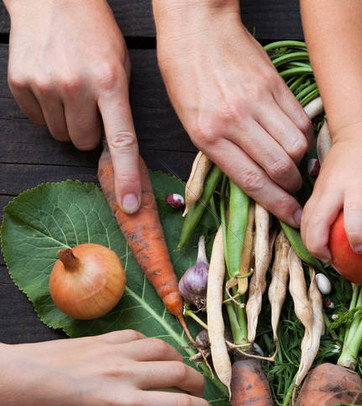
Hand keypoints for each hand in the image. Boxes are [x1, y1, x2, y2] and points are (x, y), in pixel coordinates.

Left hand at [1, 331, 213, 405]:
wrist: (16, 380)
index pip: (179, 405)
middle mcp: (127, 376)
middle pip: (180, 373)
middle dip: (197, 383)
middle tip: (199, 393)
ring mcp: (116, 354)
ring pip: (164, 350)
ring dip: (179, 360)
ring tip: (181, 371)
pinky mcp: (104, 339)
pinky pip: (140, 337)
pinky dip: (152, 346)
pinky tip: (152, 355)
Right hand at [5, 0, 141, 212]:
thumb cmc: (94, 33)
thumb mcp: (120, 65)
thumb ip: (120, 107)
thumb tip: (120, 153)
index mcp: (111, 84)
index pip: (122, 141)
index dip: (126, 177)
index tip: (129, 205)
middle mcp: (77, 85)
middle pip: (84, 142)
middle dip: (89, 130)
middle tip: (90, 103)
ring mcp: (45, 84)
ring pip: (61, 134)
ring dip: (67, 120)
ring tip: (70, 87)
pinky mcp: (20, 82)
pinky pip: (37, 119)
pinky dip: (45, 108)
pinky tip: (50, 81)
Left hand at [154, 2, 313, 226]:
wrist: (197, 25)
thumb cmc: (187, 75)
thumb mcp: (192, 122)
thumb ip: (223, 153)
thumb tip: (256, 183)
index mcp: (208, 134)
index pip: (252, 181)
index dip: (278, 205)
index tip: (293, 218)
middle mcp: (234, 119)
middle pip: (281, 168)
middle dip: (292, 187)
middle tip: (292, 189)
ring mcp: (257, 101)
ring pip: (297, 148)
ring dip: (300, 163)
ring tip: (293, 162)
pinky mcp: (274, 85)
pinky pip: (301, 122)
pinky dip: (304, 137)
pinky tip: (295, 139)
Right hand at [300, 120, 361, 261]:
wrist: (356, 130)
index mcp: (358, 183)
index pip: (353, 212)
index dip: (355, 233)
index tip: (361, 249)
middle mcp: (334, 188)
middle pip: (316, 223)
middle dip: (321, 249)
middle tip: (336, 263)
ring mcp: (320, 190)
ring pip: (305, 222)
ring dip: (312, 245)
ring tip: (329, 258)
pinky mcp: (313, 192)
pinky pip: (305, 217)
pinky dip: (310, 235)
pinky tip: (324, 246)